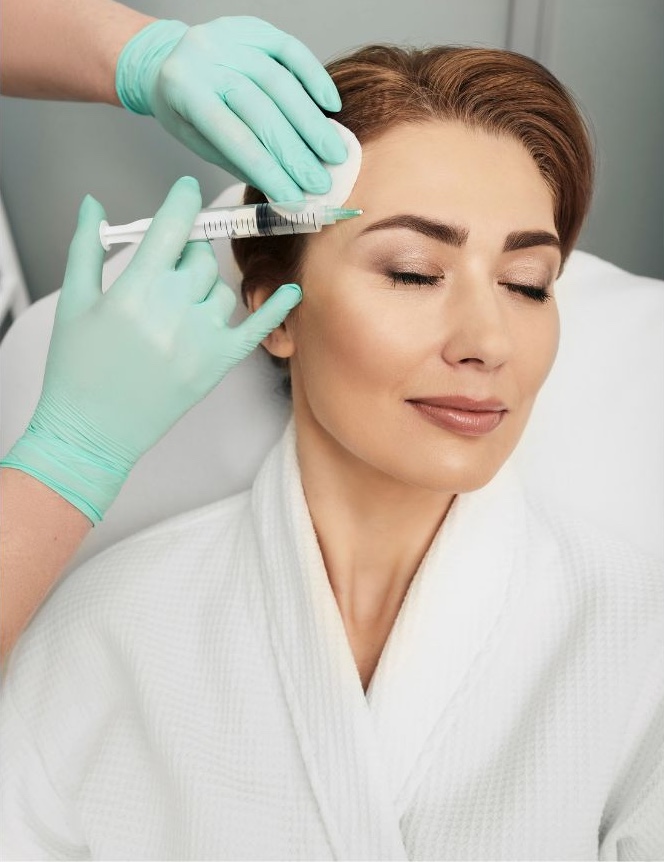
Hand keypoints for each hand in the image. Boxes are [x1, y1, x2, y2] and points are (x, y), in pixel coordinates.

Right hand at [0, 177, 300, 522]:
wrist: (93, 431)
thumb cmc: (77, 369)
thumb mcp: (75, 303)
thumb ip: (87, 247)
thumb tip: (95, 204)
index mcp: (134, 290)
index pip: (172, 228)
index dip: (183, 201)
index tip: (187, 190)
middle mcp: (173, 310)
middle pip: (198, 257)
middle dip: (185, 251)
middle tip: (167, 263)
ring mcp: (200, 339)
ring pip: (221, 289)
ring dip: (204, 286)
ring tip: (176, 306)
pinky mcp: (217, 365)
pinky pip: (254, 330)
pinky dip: (275, 309)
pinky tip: (293, 291)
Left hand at [115, 16, 347, 200]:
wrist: (169, 58)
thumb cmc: (185, 110)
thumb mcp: (200, 142)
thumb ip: (240, 162)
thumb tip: (287, 191)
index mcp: (184, 89)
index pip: (236, 139)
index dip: (270, 172)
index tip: (297, 200)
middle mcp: (204, 56)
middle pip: (262, 111)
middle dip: (296, 152)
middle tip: (321, 182)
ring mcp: (230, 36)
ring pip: (281, 82)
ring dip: (312, 124)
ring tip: (334, 155)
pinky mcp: (252, 26)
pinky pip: (291, 50)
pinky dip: (315, 78)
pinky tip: (331, 106)